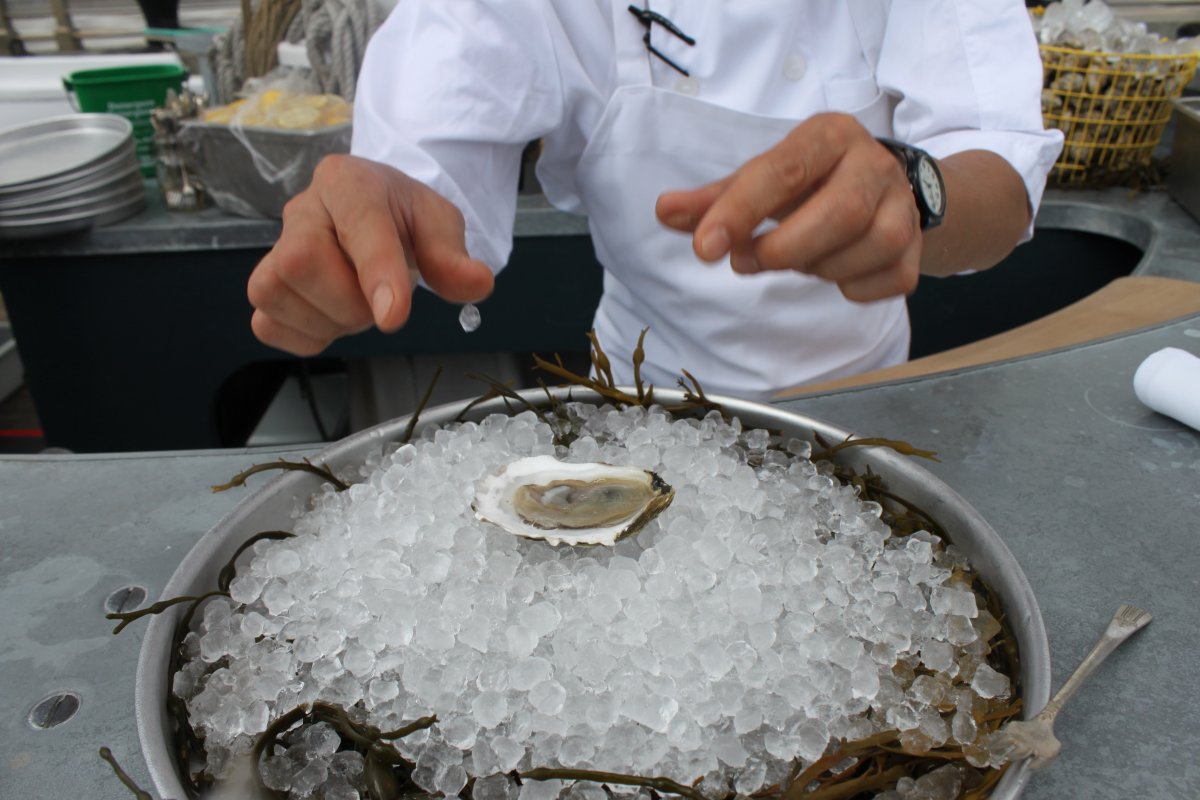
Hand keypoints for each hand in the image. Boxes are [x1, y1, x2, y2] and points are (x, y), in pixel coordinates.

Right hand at [247, 154, 494, 355]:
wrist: (375, 215)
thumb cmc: (402, 217)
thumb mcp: (438, 223)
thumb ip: (452, 255)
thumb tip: (477, 283)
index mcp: (349, 182)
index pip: (357, 223)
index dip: (375, 272)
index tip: (394, 316)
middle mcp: (304, 209)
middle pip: (301, 261)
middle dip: (350, 301)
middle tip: (382, 302)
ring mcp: (275, 247)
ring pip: (274, 291)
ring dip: (328, 319)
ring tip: (358, 305)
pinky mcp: (268, 286)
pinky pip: (266, 323)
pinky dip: (306, 336)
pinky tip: (333, 321)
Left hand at [656, 113, 923, 302]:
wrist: (886, 193)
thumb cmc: (810, 185)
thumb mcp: (761, 181)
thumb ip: (713, 199)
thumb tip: (664, 211)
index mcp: (830, 135)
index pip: (783, 171)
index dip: (740, 212)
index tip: (703, 249)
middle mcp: (875, 162)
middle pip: (840, 213)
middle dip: (785, 248)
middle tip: (747, 262)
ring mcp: (905, 206)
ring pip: (869, 248)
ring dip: (819, 267)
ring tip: (798, 258)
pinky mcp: (917, 250)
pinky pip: (886, 281)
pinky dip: (852, 287)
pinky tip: (835, 271)